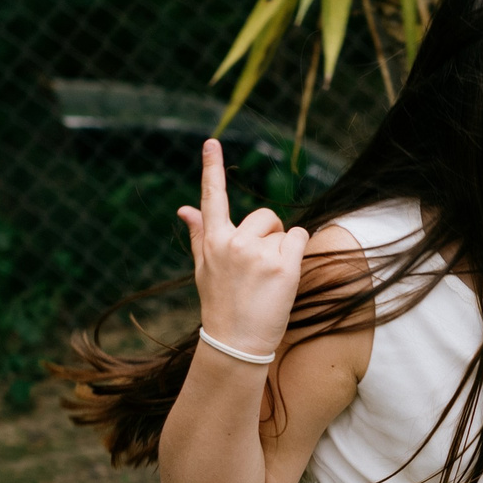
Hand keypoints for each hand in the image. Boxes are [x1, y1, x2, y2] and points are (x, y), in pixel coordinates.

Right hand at [179, 138, 307, 356]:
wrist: (236, 342)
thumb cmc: (222, 304)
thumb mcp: (203, 268)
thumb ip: (199, 234)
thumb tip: (182, 208)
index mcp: (212, 240)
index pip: (212, 197)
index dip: (212, 168)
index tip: (212, 141)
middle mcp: (232, 242)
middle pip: (265, 217)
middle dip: (269, 236)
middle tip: (260, 269)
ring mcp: (257, 254)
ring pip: (283, 231)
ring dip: (283, 249)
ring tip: (268, 279)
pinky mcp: (282, 266)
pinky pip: (300, 239)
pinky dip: (298, 253)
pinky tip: (284, 278)